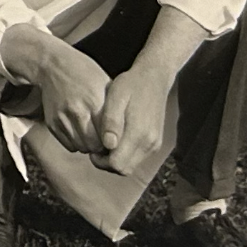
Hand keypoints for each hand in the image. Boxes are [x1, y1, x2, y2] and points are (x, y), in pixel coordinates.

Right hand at [6, 25, 111, 155]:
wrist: (52, 64)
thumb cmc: (84, 72)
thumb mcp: (105, 84)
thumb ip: (113, 108)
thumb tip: (125, 131)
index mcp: (95, 102)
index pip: (109, 136)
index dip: (114, 140)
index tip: (115, 138)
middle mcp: (78, 112)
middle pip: (94, 146)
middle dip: (101, 146)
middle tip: (104, 138)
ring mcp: (63, 118)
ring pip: (81, 147)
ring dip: (88, 145)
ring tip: (92, 134)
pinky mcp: (52, 122)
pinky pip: (69, 145)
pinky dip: (76, 142)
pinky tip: (79, 131)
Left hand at [95, 62, 175, 177]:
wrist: (154, 78)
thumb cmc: (131, 85)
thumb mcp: (116, 97)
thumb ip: (111, 121)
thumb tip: (107, 145)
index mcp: (138, 133)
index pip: (117, 164)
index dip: (100, 160)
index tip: (91, 148)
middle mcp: (149, 143)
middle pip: (124, 169)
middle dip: (106, 163)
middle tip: (95, 147)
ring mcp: (154, 144)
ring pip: (131, 166)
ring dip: (115, 160)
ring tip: (104, 141)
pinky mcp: (155, 142)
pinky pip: (137, 158)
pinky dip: (124, 155)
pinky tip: (116, 139)